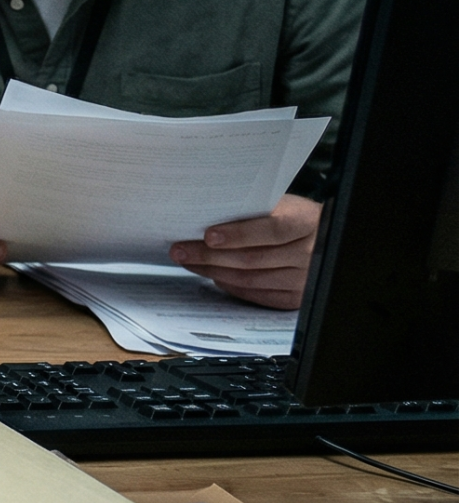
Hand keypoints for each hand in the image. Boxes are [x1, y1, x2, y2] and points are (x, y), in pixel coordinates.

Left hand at [172, 195, 319, 309]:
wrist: (320, 237)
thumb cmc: (293, 216)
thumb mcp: (280, 204)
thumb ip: (252, 210)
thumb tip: (204, 214)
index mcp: (307, 222)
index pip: (273, 230)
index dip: (239, 234)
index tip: (208, 236)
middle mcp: (310, 253)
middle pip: (253, 258)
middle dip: (210, 255)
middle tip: (181, 250)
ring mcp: (303, 278)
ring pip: (250, 279)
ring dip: (213, 271)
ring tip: (189, 261)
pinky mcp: (295, 297)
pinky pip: (256, 295)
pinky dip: (230, 285)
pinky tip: (212, 275)